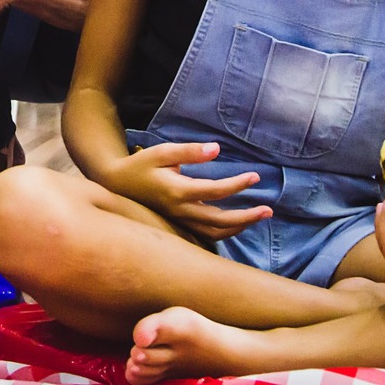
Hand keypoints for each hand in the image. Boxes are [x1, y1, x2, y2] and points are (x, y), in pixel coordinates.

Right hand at [103, 142, 272, 241]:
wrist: (116, 185)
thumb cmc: (140, 166)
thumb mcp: (162, 152)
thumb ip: (189, 151)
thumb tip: (217, 150)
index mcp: (177, 192)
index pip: (214, 191)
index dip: (236, 185)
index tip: (255, 177)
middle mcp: (180, 211)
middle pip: (219, 221)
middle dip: (246, 217)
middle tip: (268, 210)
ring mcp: (179, 222)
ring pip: (214, 233)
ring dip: (239, 227)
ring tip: (258, 216)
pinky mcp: (179, 226)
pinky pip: (206, 235)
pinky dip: (225, 232)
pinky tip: (237, 224)